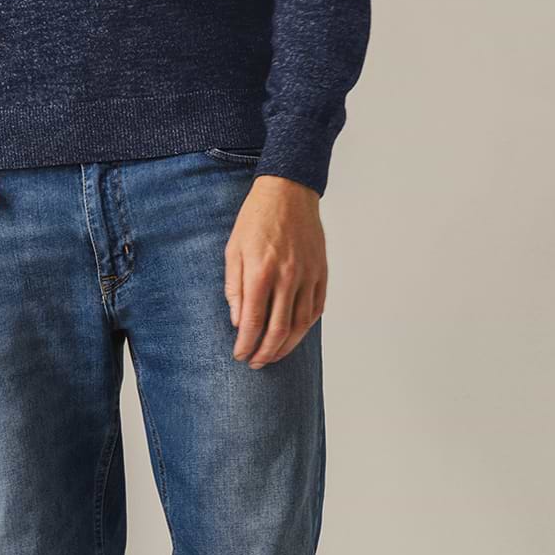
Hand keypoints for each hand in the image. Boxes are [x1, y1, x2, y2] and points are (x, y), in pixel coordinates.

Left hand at [225, 178, 326, 364]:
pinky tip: (294, 334)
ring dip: (287, 346)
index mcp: (261, 271)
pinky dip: (306, 327)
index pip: (253, 321)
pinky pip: (316, 308)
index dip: (246, 344)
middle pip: (279, 329)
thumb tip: (238, 322)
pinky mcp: (321, 272)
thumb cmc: (255, 219)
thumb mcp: (233, 250)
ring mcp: (308, 275)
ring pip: (301, 324)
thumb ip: (234, 288)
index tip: (240, 355)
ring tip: (273, 355)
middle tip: (255, 363)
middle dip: (265, 352)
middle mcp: (287, 277)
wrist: (288, 192)